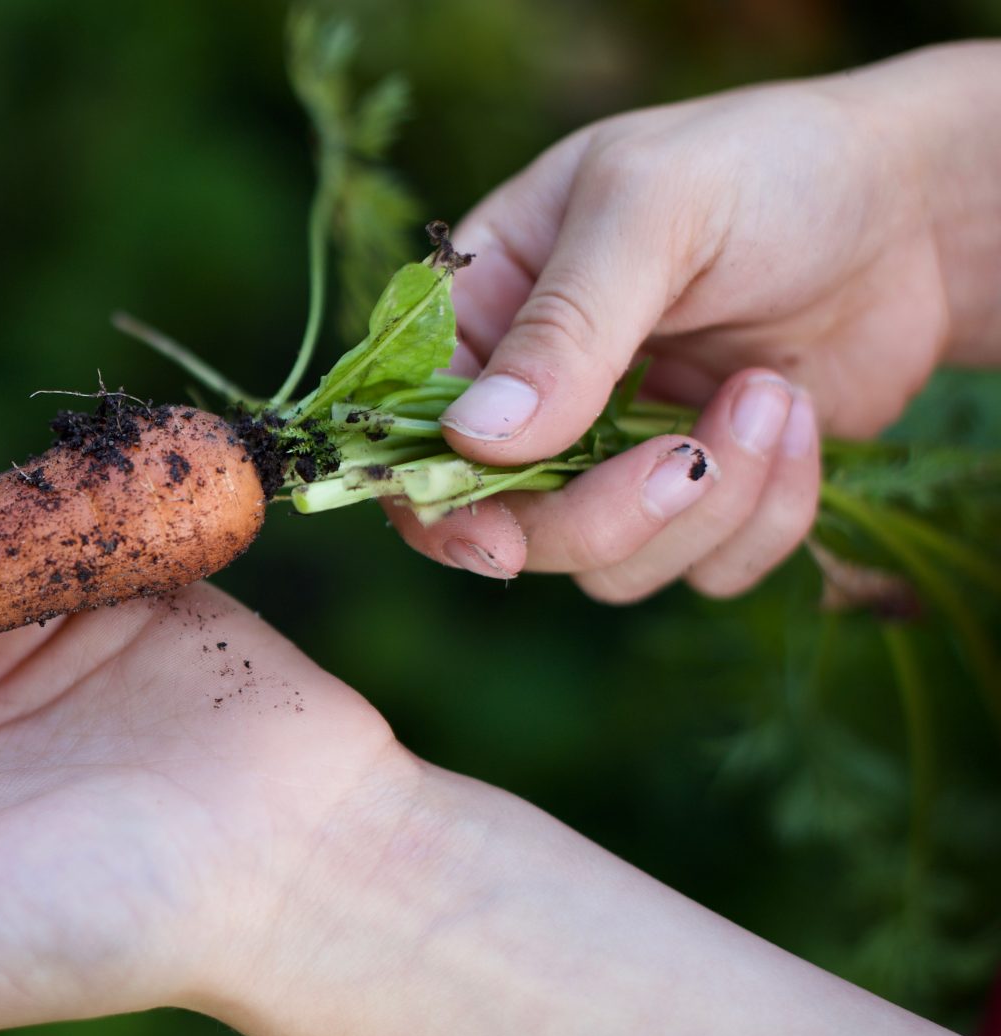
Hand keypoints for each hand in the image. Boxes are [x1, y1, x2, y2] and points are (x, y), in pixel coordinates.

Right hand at [392, 45, 1000, 600]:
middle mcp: (534, 400)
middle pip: (507, 526)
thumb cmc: (769, 169)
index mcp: (487, 311)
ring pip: (608, 566)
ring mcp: (614, 459)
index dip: (430, 497)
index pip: (410, 428)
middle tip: (689, 454)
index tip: (492, 537)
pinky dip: (768, 515)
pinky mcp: (702, 503)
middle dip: (602, 512)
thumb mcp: (655, 207)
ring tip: (773, 394)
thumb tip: (476, 438)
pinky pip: (704, 572)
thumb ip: (567, 325)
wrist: (918, 211)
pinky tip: (800, 421)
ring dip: (710, 501)